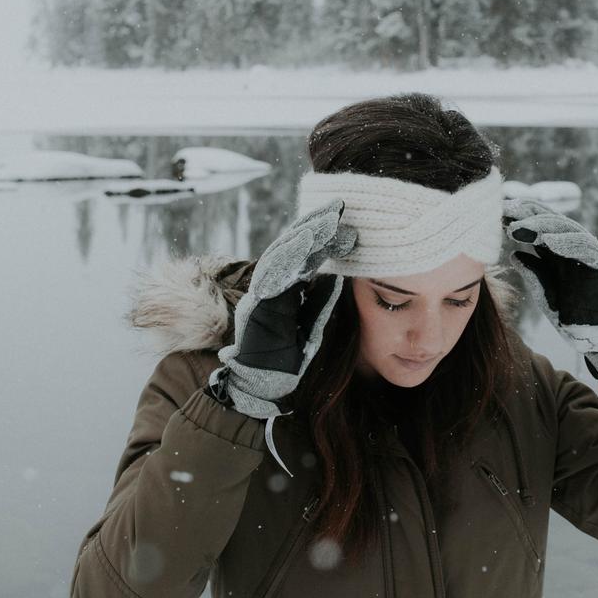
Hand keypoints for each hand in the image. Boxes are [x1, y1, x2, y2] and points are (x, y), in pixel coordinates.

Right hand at [209, 200, 357, 419]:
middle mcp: (268, 287)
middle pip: (290, 248)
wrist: (261, 387)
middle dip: (312, 226)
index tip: (342, 218)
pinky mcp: (255, 309)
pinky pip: (271, 281)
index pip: (302, 253)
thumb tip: (342, 277)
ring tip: (325, 224)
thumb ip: (322, 301)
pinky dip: (288, 263)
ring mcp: (259, 296)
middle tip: (337, 210)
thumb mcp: (313, 324)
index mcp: (282, 289)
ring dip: (303, 239)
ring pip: (280, 259)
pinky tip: (306, 250)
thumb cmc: (287, 358)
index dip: (320, 234)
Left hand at [502, 197, 597, 376]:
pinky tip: (548, 241)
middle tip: (503, 211)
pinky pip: (585, 247)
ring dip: (541, 226)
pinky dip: (567, 242)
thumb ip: (533, 273)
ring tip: (518, 228)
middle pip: (548, 220)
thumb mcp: (545, 293)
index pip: (535, 225)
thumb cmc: (573, 312)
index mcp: (554, 251)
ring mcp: (586, 253)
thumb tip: (514, 255)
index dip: (516, 217)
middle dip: (525, 213)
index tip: (495, 214)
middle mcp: (570, 247)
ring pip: (565, 228)